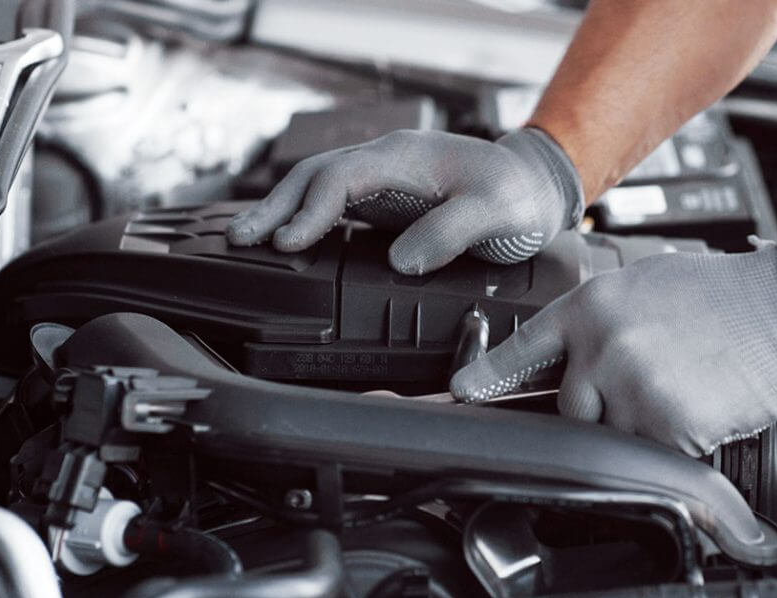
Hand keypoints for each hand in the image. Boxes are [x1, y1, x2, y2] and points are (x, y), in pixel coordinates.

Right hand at [226, 128, 583, 274]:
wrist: (536, 187)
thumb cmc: (518, 196)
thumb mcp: (495, 212)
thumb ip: (450, 232)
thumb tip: (402, 260)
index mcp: (406, 158)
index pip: (342, 178)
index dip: (311, 211)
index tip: (287, 242)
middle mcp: (387, 162)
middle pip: (316, 176)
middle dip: (275, 207)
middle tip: (240, 239)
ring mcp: (384, 179)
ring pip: (319, 187)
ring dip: (282, 211)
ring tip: (246, 239)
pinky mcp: (386, 199)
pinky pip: (334, 202)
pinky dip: (305, 217)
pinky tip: (288, 238)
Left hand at [450, 238, 776, 455]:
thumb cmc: (719, 294)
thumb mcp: (640, 286)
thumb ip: (595, 319)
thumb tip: (568, 352)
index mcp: (591, 307)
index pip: (522, 350)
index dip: (486, 376)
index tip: (460, 394)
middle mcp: (603, 348)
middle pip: (571, 407)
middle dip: (601, 404)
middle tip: (650, 377)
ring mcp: (633, 389)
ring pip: (615, 433)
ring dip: (642, 421)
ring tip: (682, 383)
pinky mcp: (668, 426)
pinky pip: (656, 451)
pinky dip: (676, 438)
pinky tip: (699, 401)